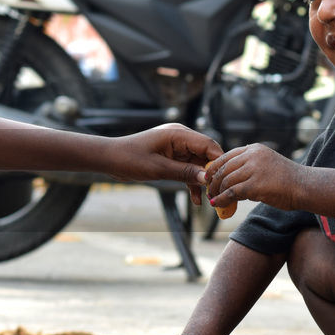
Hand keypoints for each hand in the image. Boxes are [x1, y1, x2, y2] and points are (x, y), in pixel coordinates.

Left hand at [106, 125, 223, 204]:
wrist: (110, 159)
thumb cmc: (129, 159)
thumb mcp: (158, 169)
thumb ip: (184, 173)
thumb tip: (207, 178)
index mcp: (178, 134)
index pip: (208, 145)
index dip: (218, 162)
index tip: (224, 180)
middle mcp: (180, 138)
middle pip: (206, 155)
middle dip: (212, 174)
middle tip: (218, 193)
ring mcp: (176, 147)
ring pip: (198, 165)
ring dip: (202, 181)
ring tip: (208, 199)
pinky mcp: (172, 157)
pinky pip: (187, 170)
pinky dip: (191, 183)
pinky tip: (195, 200)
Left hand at [205, 144, 303, 213]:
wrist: (305, 186)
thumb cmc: (288, 179)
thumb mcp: (267, 165)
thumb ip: (249, 166)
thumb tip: (230, 178)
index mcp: (254, 149)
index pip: (226, 156)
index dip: (214, 167)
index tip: (208, 176)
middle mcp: (253, 156)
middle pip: (223, 168)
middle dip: (213, 181)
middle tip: (209, 190)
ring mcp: (254, 169)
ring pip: (226, 181)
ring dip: (217, 191)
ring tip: (213, 198)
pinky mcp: (255, 185)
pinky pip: (232, 193)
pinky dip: (222, 199)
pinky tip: (218, 204)